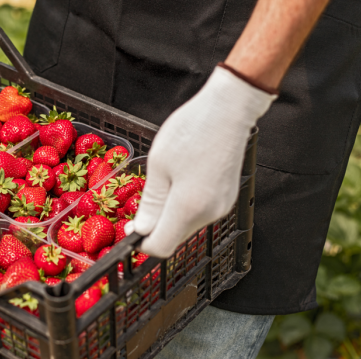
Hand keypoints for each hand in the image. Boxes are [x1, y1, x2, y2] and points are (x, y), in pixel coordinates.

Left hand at [125, 66, 275, 258]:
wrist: (229, 110)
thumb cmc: (192, 131)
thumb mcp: (158, 165)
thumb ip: (150, 203)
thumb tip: (141, 230)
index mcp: (188, 208)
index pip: (161, 247)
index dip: (141, 242)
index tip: (130, 227)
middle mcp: (208, 214)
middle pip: (174, 237)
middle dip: (154, 227)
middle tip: (142, 201)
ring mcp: (221, 207)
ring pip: (186, 225)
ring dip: (169, 214)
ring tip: (163, 182)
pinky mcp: (227, 198)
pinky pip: (199, 213)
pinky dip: (184, 206)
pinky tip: (179, 181)